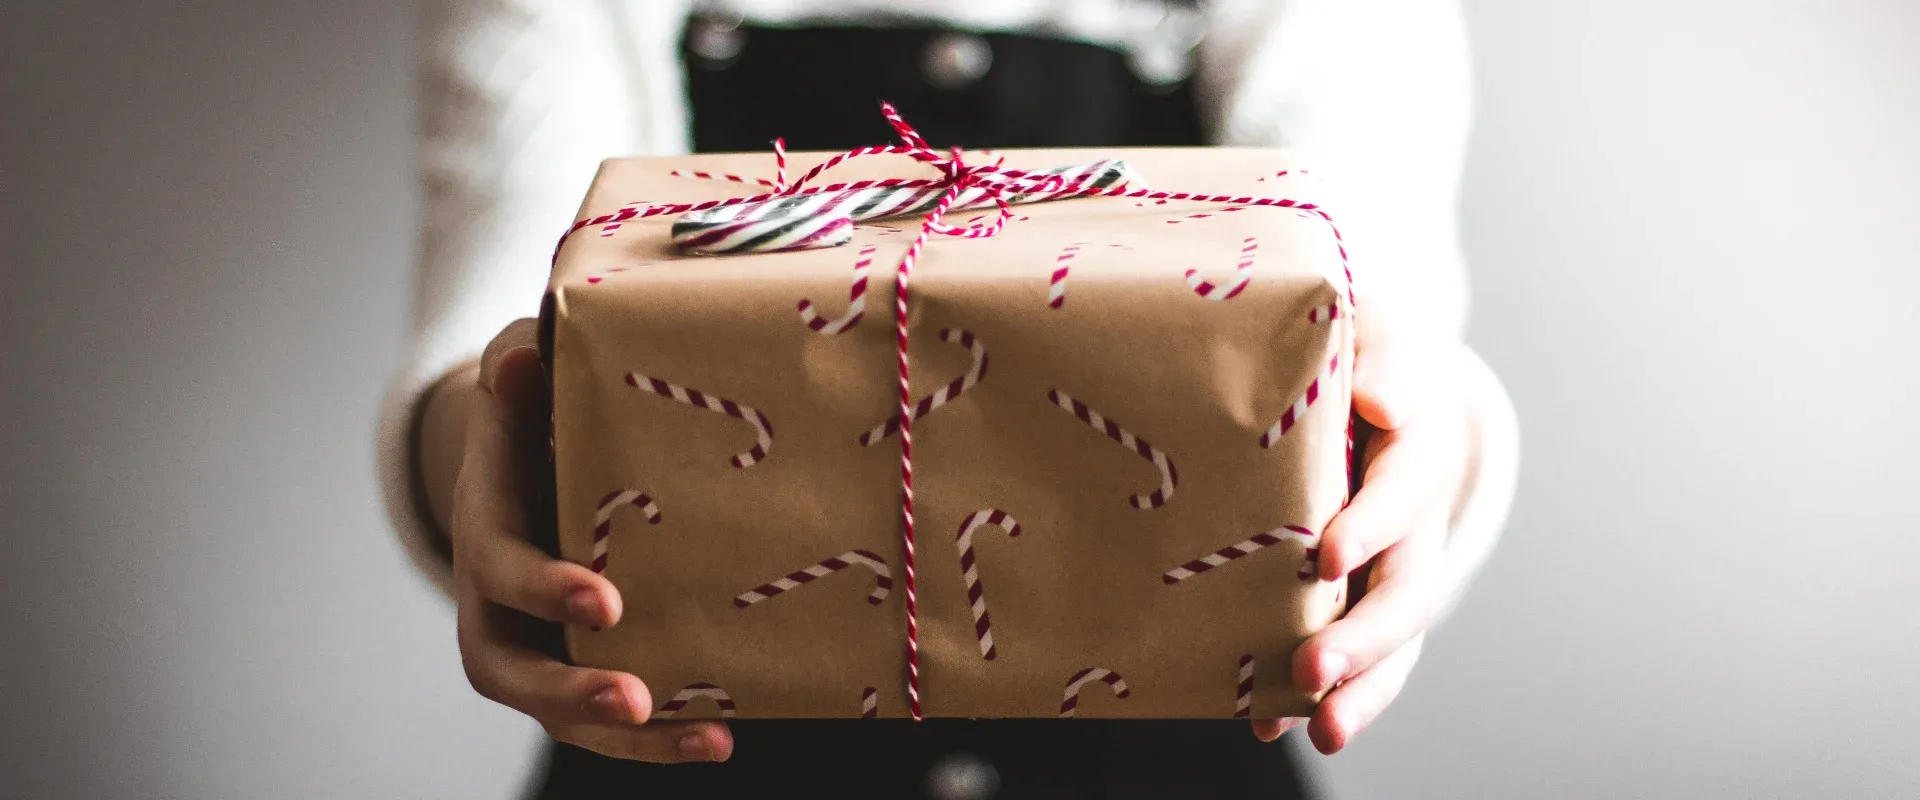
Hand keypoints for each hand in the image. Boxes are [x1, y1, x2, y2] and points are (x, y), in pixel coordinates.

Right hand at [449, 319, 733, 761]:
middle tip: (634, 698)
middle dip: (571, 691)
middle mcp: (497, 603)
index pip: (500, 569)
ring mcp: (537, 642)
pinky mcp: (579, 663)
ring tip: (707, 739)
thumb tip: (520, 361)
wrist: (528, 453)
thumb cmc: (533, 408)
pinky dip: (659, 737)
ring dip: (629, 738)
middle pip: (512, 671)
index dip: (546, 588)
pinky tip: (723, 735)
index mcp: (486, 528)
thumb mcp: (521, 374)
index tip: (606, 600)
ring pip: (560, 712)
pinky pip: (609, 717)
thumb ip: (519, 366)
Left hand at [1252, 301, 1472, 753]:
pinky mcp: (1362, 598)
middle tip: (1312, 670)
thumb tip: (1381, 400)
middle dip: (1363, 636)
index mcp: (1418, 448)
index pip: (1402, 490)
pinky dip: (1323, 695)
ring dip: (1361, 689)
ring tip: (1322, 732)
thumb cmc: (1358, 352)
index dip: (1371, 524)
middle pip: (1405, 588)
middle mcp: (1417, 521)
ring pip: (1393, 640)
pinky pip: (1357, 658)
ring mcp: (1395, 568)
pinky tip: (1271, 725)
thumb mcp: (1372, 332)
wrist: (1375, 386)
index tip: (1326, 556)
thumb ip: (1381, 358)